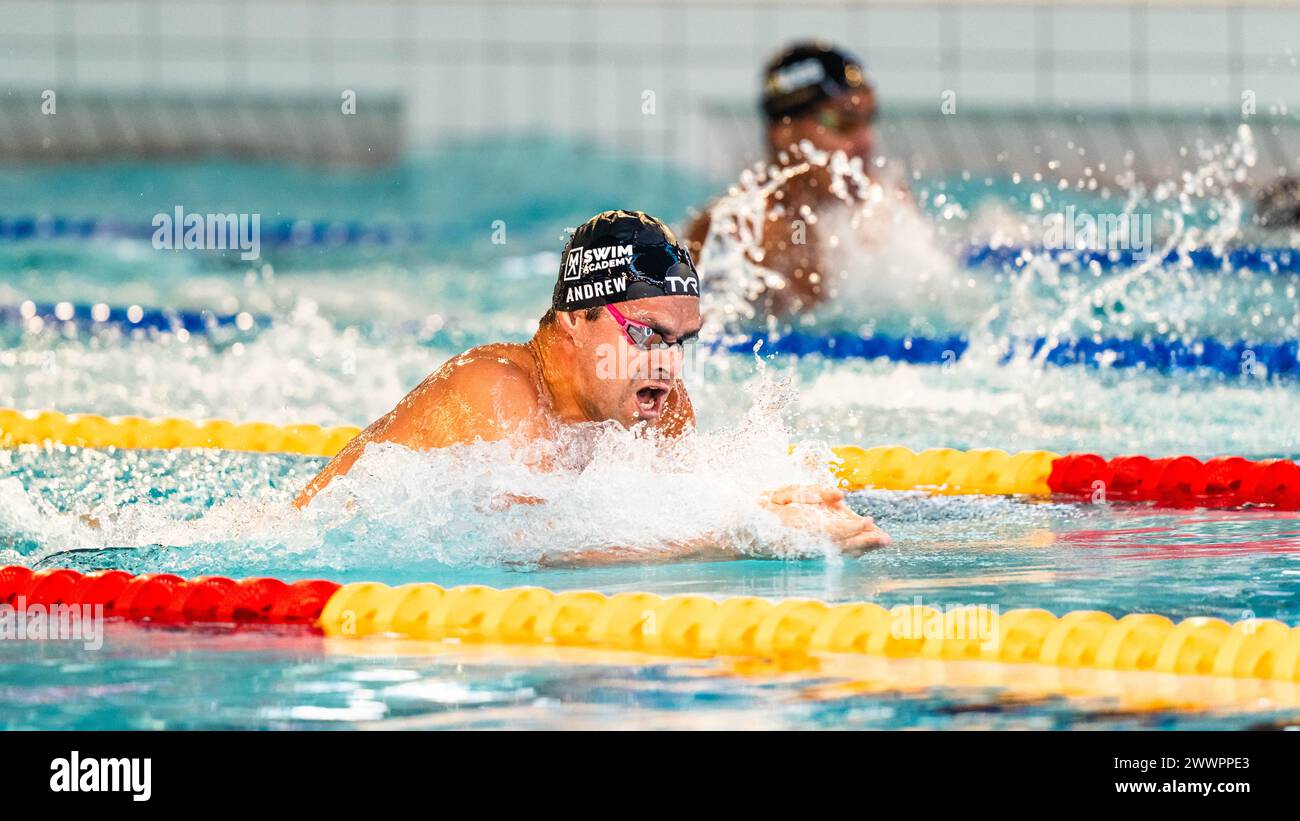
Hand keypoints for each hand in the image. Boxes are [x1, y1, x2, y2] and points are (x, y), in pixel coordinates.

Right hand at [760, 484, 890, 555]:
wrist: (738, 533)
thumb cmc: (760, 508)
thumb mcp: (781, 494)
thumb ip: (810, 493)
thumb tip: (840, 494)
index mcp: (797, 527)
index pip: (831, 530)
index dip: (852, 528)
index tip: (870, 522)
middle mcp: (803, 543)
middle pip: (840, 545)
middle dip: (863, 542)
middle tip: (886, 539)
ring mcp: (804, 552)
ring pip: (837, 552)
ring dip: (860, 548)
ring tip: (881, 542)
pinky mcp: (804, 555)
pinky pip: (830, 554)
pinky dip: (848, 551)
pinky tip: (861, 548)